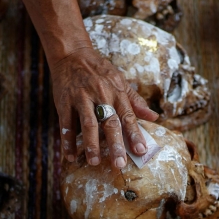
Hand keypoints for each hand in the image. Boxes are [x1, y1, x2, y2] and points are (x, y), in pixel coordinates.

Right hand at [9, 0, 156, 169]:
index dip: (135, 134)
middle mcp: (100, 95)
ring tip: (94, 161)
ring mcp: (81, 99)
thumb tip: (154, 118)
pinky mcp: (64, 102)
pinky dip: (67, 141)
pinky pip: (66, 124)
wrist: (72, 54)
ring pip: (87, 123)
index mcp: (116, 92)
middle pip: (109, 122)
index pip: (128, 116)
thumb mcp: (120, 81)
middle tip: (119, 164)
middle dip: (115, 144)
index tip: (141, 151)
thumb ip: (136, 102)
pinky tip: (70, 156)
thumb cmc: (99, 70)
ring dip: (90, 144)